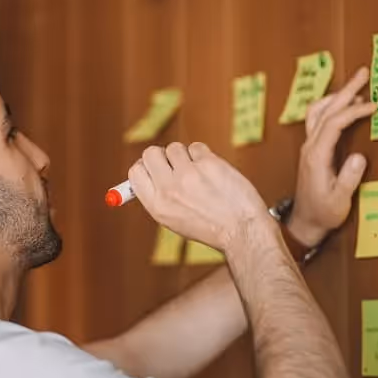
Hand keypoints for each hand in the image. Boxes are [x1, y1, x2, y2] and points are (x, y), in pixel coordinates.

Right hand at [128, 142, 271, 251]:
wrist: (241, 230)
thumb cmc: (210, 227)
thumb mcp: (174, 220)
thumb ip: (158, 195)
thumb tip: (146, 172)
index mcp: (157, 205)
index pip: (136, 172)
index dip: (145, 166)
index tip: (155, 167)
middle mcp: (169, 189)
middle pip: (151, 153)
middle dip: (162, 155)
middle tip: (175, 165)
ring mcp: (188, 174)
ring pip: (175, 148)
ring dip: (186, 156)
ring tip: (199, 173)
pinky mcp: (207, 164)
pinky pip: (197, 147)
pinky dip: (203, 156)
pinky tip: (213, 172)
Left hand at [287, 67, 376, 247]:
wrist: (304, 223)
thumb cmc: (323, 213)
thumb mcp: (339, 200)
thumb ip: (348, 179)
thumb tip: (359, 157)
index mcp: (316, 157)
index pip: (334, 124)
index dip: (353, 111)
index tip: (373, 105)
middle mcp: (309, 147)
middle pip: (325, 110)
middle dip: (345, 90)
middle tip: (363, 73)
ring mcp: (308, 147)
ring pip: (318, 112)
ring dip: (336, 96)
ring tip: (356, 85)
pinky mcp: (311, 150)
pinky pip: (317, 120)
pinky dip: (331, 107)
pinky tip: (343, 104)